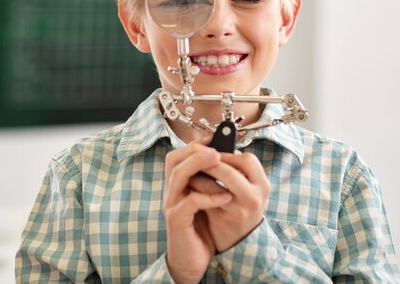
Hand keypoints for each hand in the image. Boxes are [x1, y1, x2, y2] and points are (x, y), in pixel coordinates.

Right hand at [163, 139, 232, 283]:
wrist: (190, 261)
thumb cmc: (200, 229)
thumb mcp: (206, 201)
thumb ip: (210, 181)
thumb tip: (228, 158)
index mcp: (176, 185)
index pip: (177, 155)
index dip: (195, 144)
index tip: (214, 138)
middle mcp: (170, 192)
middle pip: (174, 160)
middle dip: (196, 151)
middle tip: (217, 150)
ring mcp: (171, 205)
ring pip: (179, 175)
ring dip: (201, 166)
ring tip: (220, 163)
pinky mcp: (177, 220)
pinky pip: (191, 201)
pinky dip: (210, 196)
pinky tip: (226, 197)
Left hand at [199, 151, 270, 252]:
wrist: (241, 242)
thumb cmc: (241, 208)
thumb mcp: (247, 189)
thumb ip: (236, 170)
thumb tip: (215, 145)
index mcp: (262, 185)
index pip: (247, 160)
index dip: (228, 153)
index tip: (214, 152)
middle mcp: (255, 197)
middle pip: (230, 171)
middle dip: (210, 163)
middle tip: (197, 157)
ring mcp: (240, 210)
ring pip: (214, 186)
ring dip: (198, 175)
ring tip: (190, 169)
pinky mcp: (224, 220)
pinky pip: (205, 199)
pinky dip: (196, 189)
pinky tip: (189, 186)